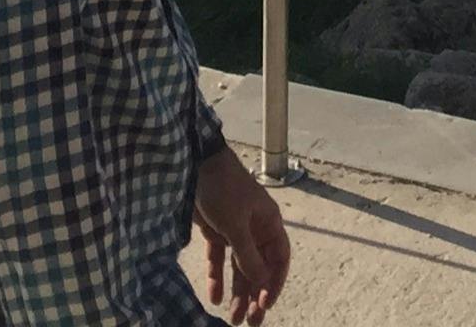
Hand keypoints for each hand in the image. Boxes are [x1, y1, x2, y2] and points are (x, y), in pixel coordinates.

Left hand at [194, 145, 289, 324]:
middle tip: (251, 322)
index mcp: (268, 224)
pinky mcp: (216, 232)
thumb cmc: (223, 189)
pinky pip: (219, 260)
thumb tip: (261, 281)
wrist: (196, 164)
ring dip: (237, 292)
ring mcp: (235, 231)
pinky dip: (217, 277)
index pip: (279, 259)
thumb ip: (247, 254)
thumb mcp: (236, 223)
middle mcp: (255, 230)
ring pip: (239, 268)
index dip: (275, 283)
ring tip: (232, 319)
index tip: (266, 304)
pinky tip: (214, 298)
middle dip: (255, 295)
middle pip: (259, 268)